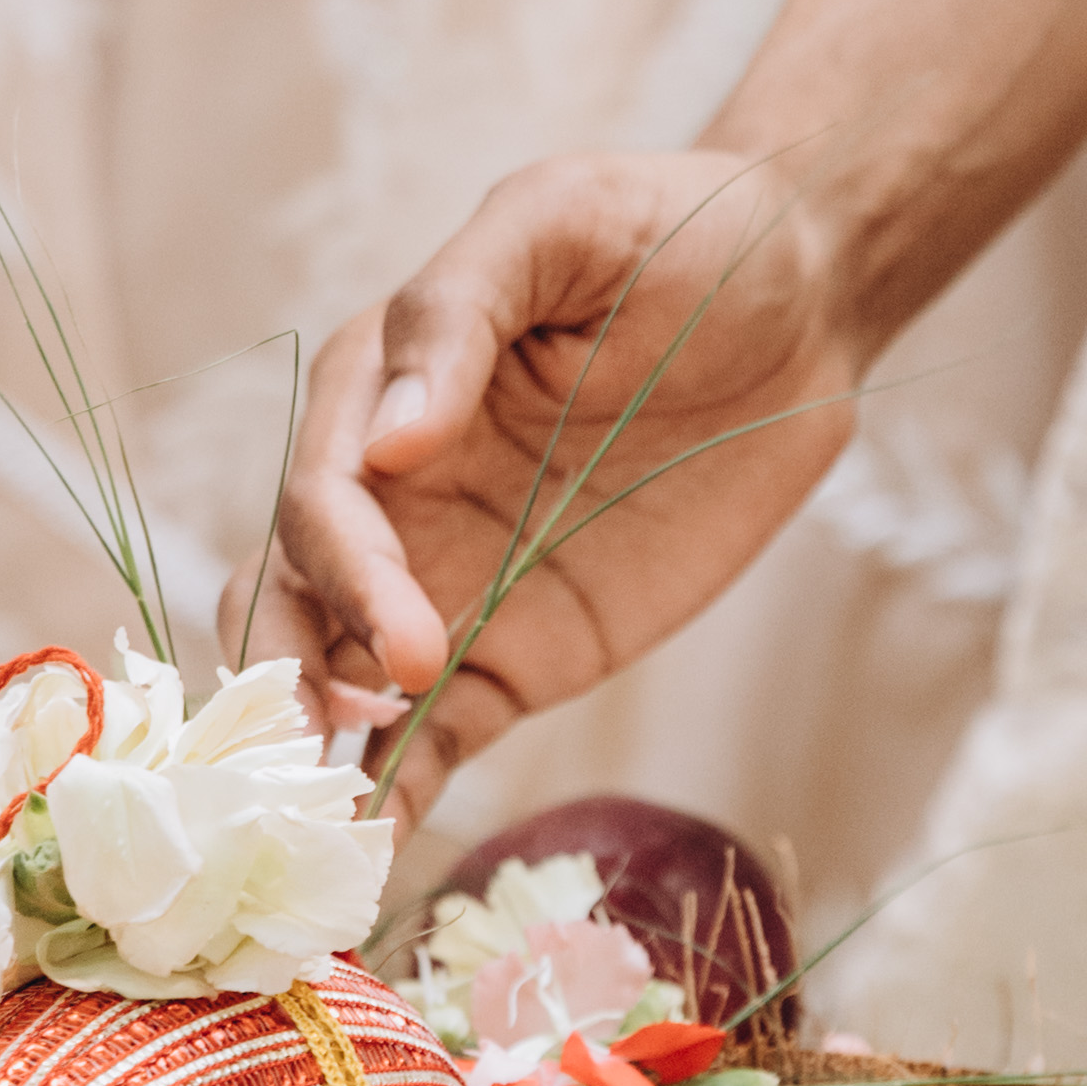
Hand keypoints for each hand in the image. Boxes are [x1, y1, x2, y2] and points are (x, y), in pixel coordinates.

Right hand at [246, 154, 866, 808]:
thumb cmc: (667, 233)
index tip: (408, 637)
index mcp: (378, 392)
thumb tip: (391, 441)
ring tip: (321, 836)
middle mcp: (390, 499)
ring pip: (337, 683)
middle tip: (328, 745)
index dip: (348, 574)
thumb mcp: (559, 221)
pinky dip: (390, 797)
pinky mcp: (510, 657)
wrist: (796, 300)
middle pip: (292, 602)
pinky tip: (366, 864)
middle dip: (290, 678)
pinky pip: (429, 740)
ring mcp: (444, 585)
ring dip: (316, 756)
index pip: (323, 497)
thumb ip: (461, 313)